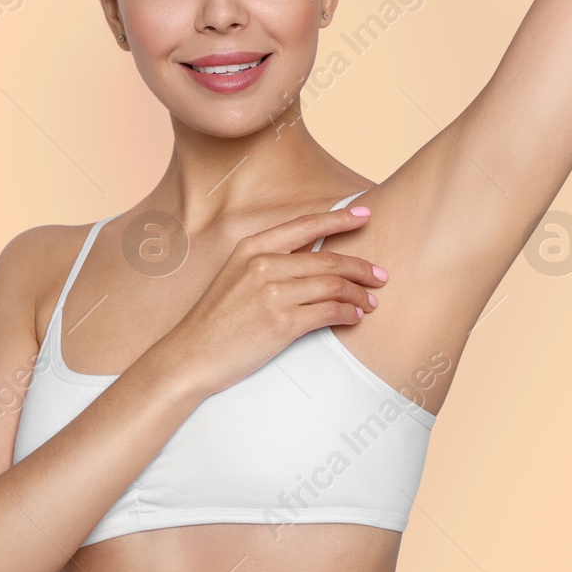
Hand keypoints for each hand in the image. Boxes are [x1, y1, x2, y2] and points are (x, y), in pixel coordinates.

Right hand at [158, 203, 386, 396]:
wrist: (191, 355)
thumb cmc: (216, 318)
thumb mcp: (236, 274)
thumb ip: (270, 260)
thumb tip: (314, 256)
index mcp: (252, 247)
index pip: (306, 225)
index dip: (340, 218)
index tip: (366, 215)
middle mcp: (264, 264)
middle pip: (328, 259)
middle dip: (361, 267)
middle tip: (380, 275)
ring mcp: (273, 294)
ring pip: (334, 286)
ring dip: (358, 294)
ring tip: (370, 302)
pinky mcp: (282, 324)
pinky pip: (329, 312)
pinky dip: (349, 314)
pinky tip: (355, 317)